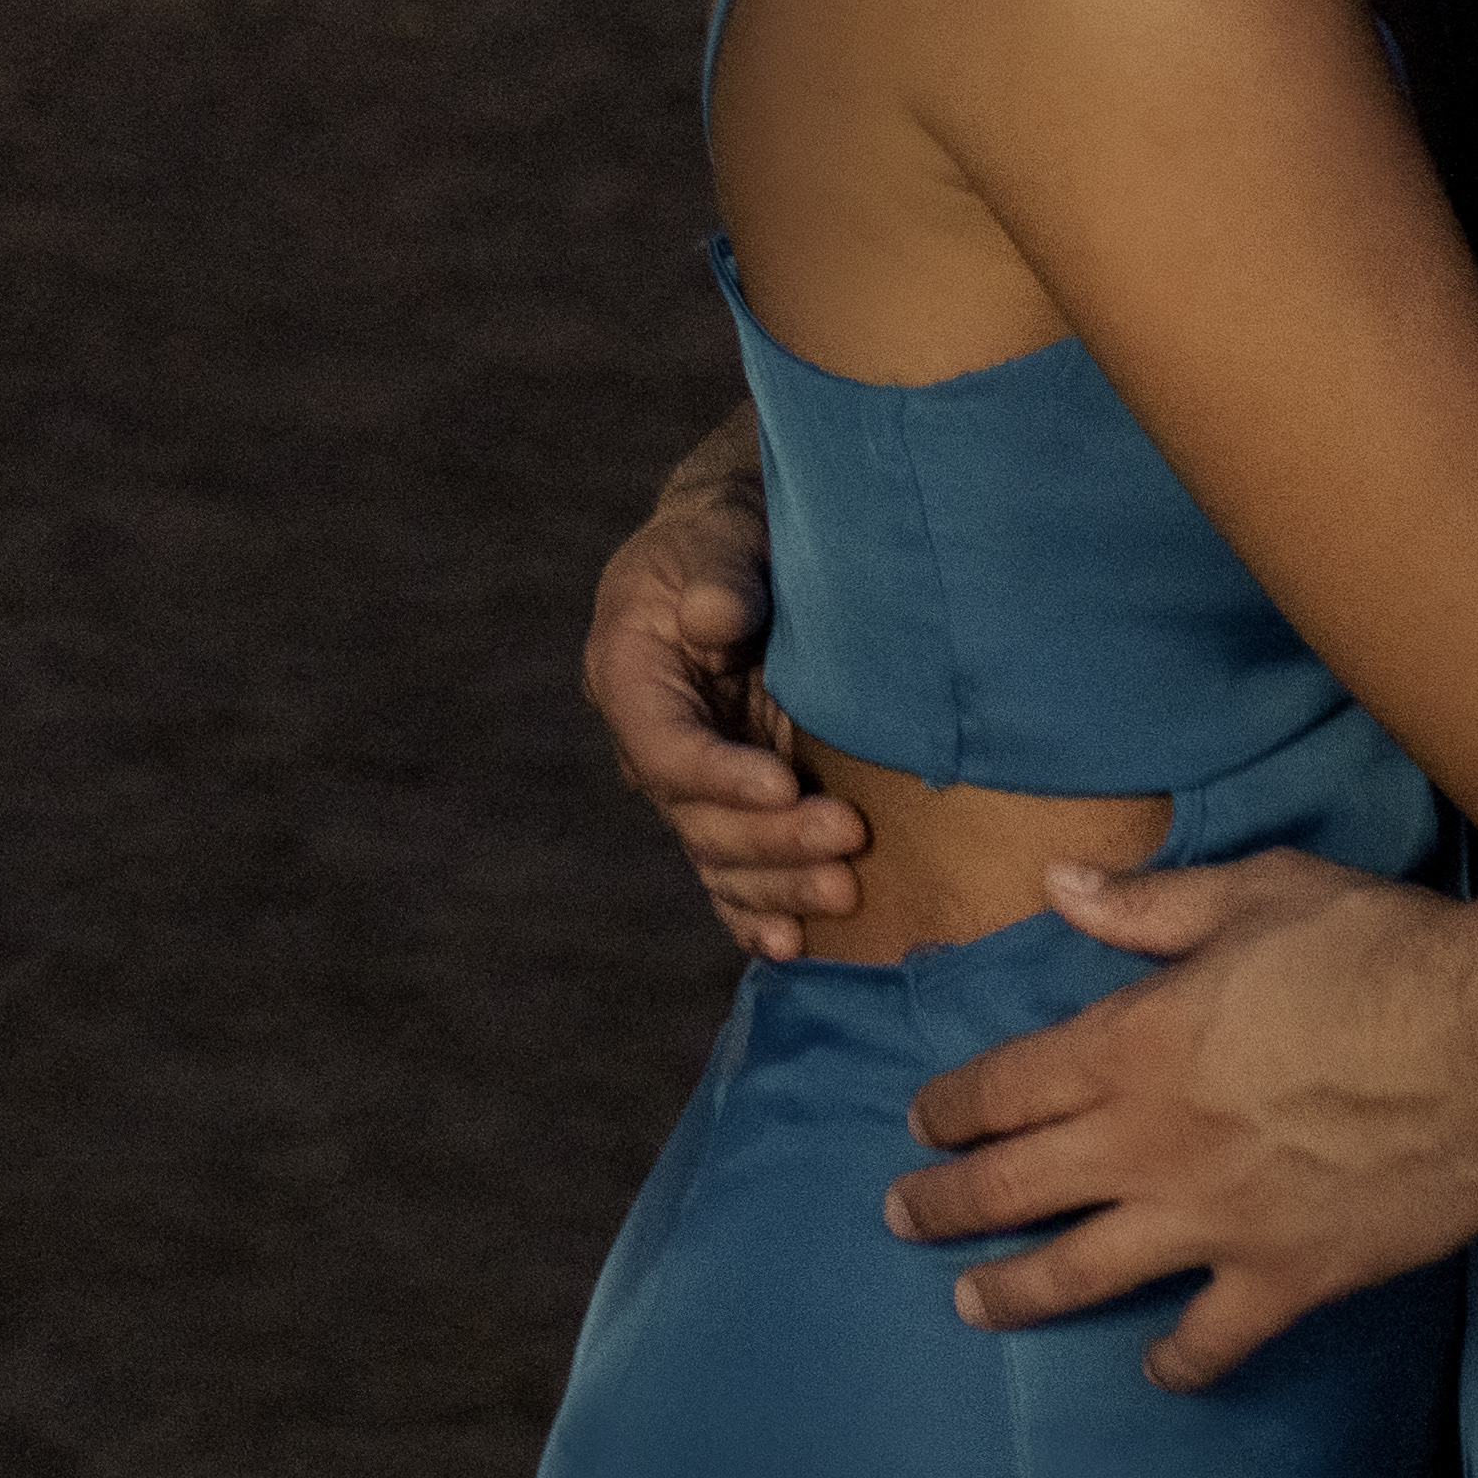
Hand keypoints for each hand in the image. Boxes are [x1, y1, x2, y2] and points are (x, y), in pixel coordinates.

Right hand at [588, 440, 859, 957]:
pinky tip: (794, 946)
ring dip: (780, 885)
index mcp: (629, 675)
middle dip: (772, 839)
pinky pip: (733, 876)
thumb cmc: (732, 533)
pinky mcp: (730, 809)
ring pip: (721, 859)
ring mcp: (691, 785)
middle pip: (698, 818)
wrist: (752, 555)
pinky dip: (758, 914)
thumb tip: (716, 618)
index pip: (666, 746)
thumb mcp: (721, 531)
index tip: (786, 785)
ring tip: (847, 892)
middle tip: (848, 836)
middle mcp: (652, 742)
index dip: (720, 776)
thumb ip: (719, 573)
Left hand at [883, 854, 1477, 1386]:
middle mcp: (1148, 1143)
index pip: (1006, 1085)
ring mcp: (1211, 1222)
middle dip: (945, 1203)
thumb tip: (1058, 885)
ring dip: (1016, 1291)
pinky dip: (1179, 1362)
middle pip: (1016, 1184)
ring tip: (971, 1305)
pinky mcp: (1285, 1278)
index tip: (917, 1124)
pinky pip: (1212, 1337)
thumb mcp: (1255, 893)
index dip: (950, 1107)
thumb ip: (1148, 904)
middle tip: (902, 1217)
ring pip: (1082, 1272)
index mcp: (1131, 1045)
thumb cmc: (1376, 952)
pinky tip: (1157, 1372)